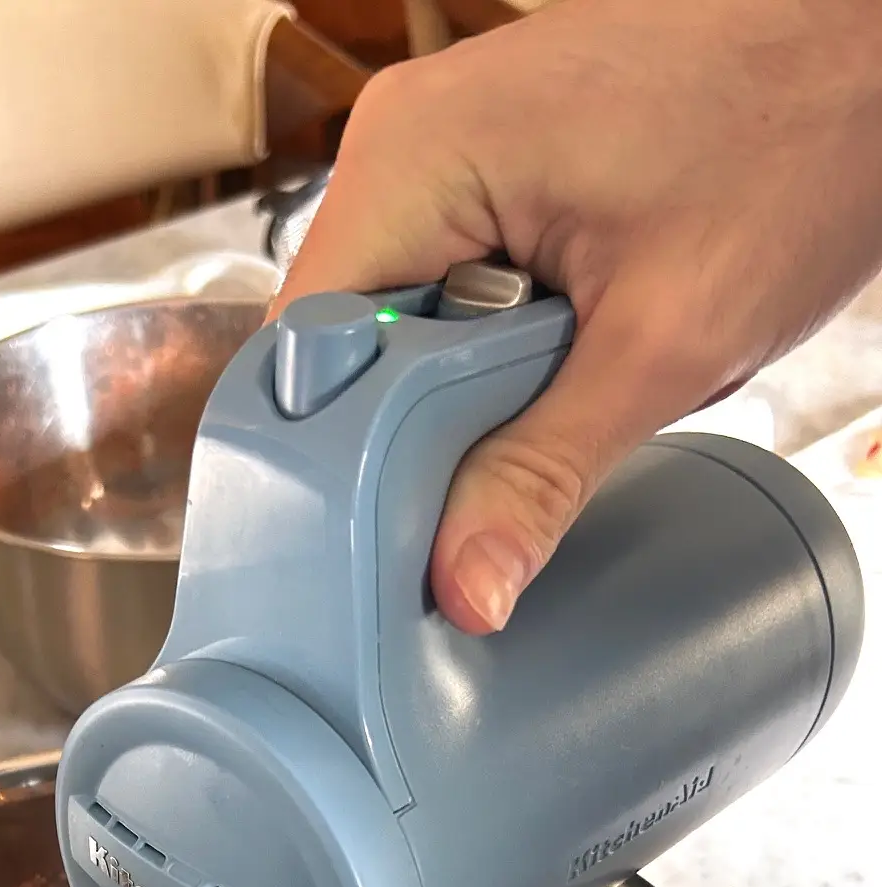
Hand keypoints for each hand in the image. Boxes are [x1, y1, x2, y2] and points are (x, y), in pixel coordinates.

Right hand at [273, 0, 881, 635]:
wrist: (879, 49)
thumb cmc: (798, 137)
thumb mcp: (663, 344)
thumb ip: (542, 473)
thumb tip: (463, 590)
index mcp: (413, 157)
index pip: (304, 349)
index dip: (333, 460)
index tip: (383, 540)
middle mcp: (404, 141)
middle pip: (342, 347)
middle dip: (409, 430)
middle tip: (489, 484)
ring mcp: (445, 149)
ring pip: (396, 328)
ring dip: (458, 392)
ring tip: (553, 392)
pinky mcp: (490, 169)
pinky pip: (444, 291)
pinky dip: (490, 349)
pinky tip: (556, 358)